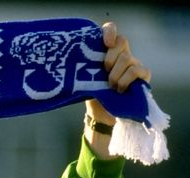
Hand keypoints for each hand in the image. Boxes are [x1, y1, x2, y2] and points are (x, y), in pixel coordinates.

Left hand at [85, 22, 150, 158]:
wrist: (103, 115)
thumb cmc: (91, 94)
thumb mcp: (84, 78)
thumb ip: (83, 67)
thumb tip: (66, 65)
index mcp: (106, 51)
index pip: (110, 30)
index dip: (109, 31)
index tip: (104, 42)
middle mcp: (122, 54)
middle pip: (121, 41)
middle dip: (110, 57)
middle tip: (103, 71)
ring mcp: (134, 63)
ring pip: (127, 58)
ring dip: (115, 74)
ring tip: (110, 86)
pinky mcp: (143, 75)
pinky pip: (136, 70)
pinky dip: (125, 80)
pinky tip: (119, 90)